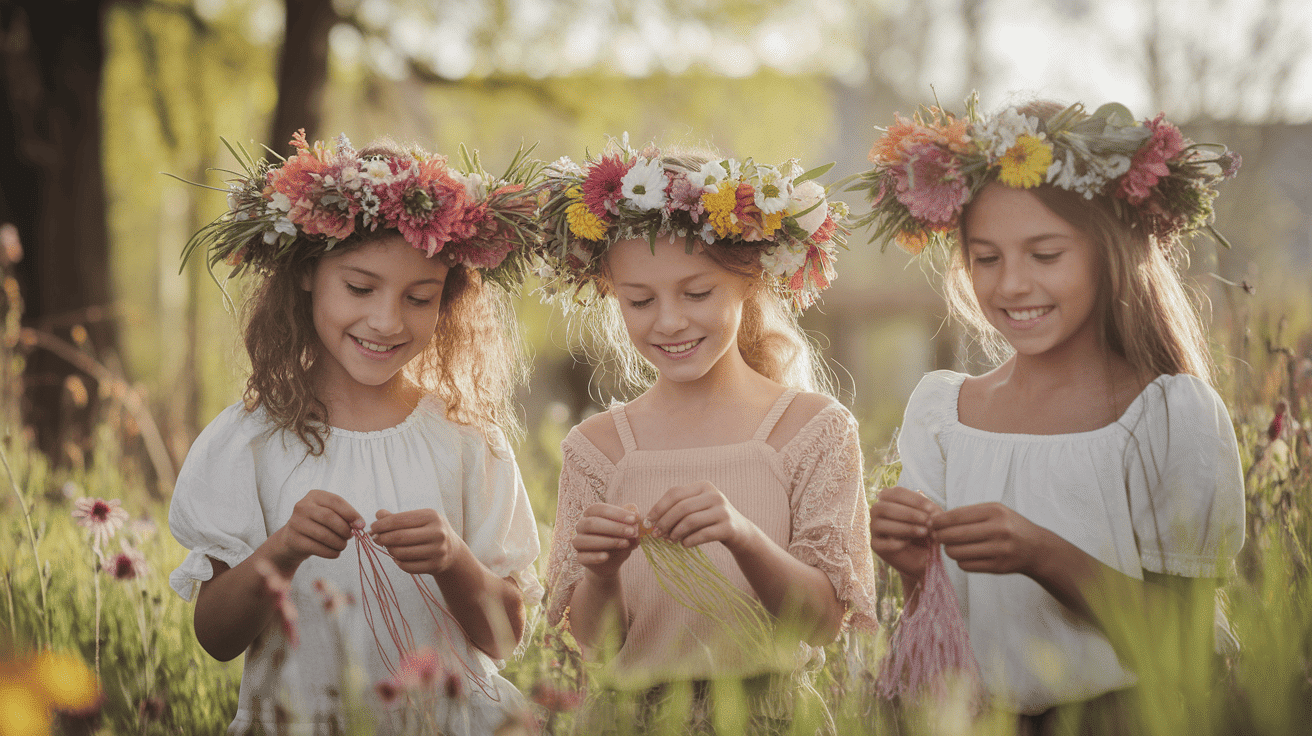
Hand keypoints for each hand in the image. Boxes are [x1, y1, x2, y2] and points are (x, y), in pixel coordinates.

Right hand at [269, 489, 364, 570]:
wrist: (292, 539)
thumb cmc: (316, 524)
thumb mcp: (328, 514)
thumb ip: (344, 516)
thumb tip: (360, 524)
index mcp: (314, 495)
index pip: (336, 501)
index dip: (351, 513)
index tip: (361, 525)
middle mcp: (303, 506)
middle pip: (329, 517)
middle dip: (344, 529)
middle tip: (350, 536)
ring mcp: (295, 522)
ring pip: (324, 534)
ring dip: (339, 543)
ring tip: (342, 545)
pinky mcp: (293, 539)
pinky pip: (317, 548)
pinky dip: (331, 552)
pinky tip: (335, 552)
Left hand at [371, 508, 462, 575]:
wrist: (452, 550)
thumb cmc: (429, 531)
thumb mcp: (418, 519)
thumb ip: (398, 517)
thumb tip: (378, 515)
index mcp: (432, 516)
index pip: (399, 520)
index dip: (382, 524)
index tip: (373, 528)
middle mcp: (438, 532)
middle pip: (399, 537)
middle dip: (382, 538)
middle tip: (375, 538)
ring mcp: (438, 550)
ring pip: (402, 553)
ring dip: (389, 550)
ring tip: (388, 547)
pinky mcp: (435, 566)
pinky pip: (407, 566)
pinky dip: (398, 562)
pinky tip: (397, 557)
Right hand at [573, 503, 639, 580]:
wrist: (611, 563)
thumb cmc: (619, 540)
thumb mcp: (627, 531)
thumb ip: (632, 523)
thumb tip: (637, 514)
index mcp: (591, 514)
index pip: (600, 509)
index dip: (617, 513)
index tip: (634, 519)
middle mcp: (581, 525)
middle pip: (592, 523)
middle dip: (614, 527)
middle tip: (632, 532)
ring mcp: (578, 542)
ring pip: (585, 539)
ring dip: (607, 541)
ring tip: (626, 544)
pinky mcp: (579, 557)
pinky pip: (583, 557)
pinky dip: (595, 556)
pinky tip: (606, 556)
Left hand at [646, 481, 753, 551]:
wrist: (739, 531)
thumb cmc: (709, 520)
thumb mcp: (696, 508)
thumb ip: (676, 510)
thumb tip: (650, 521)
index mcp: (703, 486)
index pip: (675, 493)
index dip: (658, 507)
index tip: (647, 521)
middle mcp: (714, 495)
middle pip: (682, 507)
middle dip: (665, 522)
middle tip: (655, 535)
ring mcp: (723, 510)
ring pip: (691, 521)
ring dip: (676, 532)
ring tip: (670, 540)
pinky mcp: (729, 527)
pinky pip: (703, 534)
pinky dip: (690, 541)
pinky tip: (684, 545)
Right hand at [869, 486, 940, 579]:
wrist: (923, 554)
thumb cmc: (926, 530)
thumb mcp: (932, 517)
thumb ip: (929, 509)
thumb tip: (925, 503)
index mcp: (889, 499)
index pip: (896, 492)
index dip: (915, 500)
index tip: (932, 509)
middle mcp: (878, 511)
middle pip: (885, 507)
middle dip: (909, 514)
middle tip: (928, 521)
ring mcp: (874, 528)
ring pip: (879, 524)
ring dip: (904, 527)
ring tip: (923, 532)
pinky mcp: (876, 545)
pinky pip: (881, 543)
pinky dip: (896, 543)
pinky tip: (909, 543)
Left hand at [930, 502, 1045, 575]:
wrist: (1036, 548)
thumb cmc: (1009, 526)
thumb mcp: (994, 511)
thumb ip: (968, 513)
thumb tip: (936, 519)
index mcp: (995, 512)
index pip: (956, 516)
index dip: (938, 521)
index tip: (930, 523)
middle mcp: (998, 530)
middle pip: (953, 536)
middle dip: (940, 536)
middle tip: (937, 536)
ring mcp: (999, 550)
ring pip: (957, 553)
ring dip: (949, 550)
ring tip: (953, 546)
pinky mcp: (998, 567)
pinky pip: (966, 565)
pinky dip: (961, 561)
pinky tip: (966, 555)